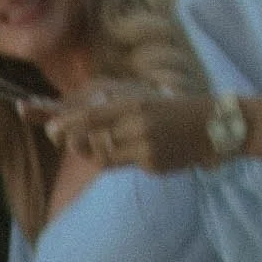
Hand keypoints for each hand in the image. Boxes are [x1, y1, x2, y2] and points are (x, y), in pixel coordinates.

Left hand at [47, 88, 219, 174]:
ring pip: (102, 157)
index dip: (67, 124)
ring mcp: (145, 146)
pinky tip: (140, 150)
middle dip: (75, 143)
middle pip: (91, 140)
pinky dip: (122, 159)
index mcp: (133, 102)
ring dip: (96, 153)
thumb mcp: (139, 95)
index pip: (91, 115)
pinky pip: (122, 166)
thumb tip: (66, 116)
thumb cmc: (166, 108)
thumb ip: (105, 104)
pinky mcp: (152, 164)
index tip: (50, 128)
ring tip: (109, 143)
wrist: (211, 126)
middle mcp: (138, 124)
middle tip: (70, 141)